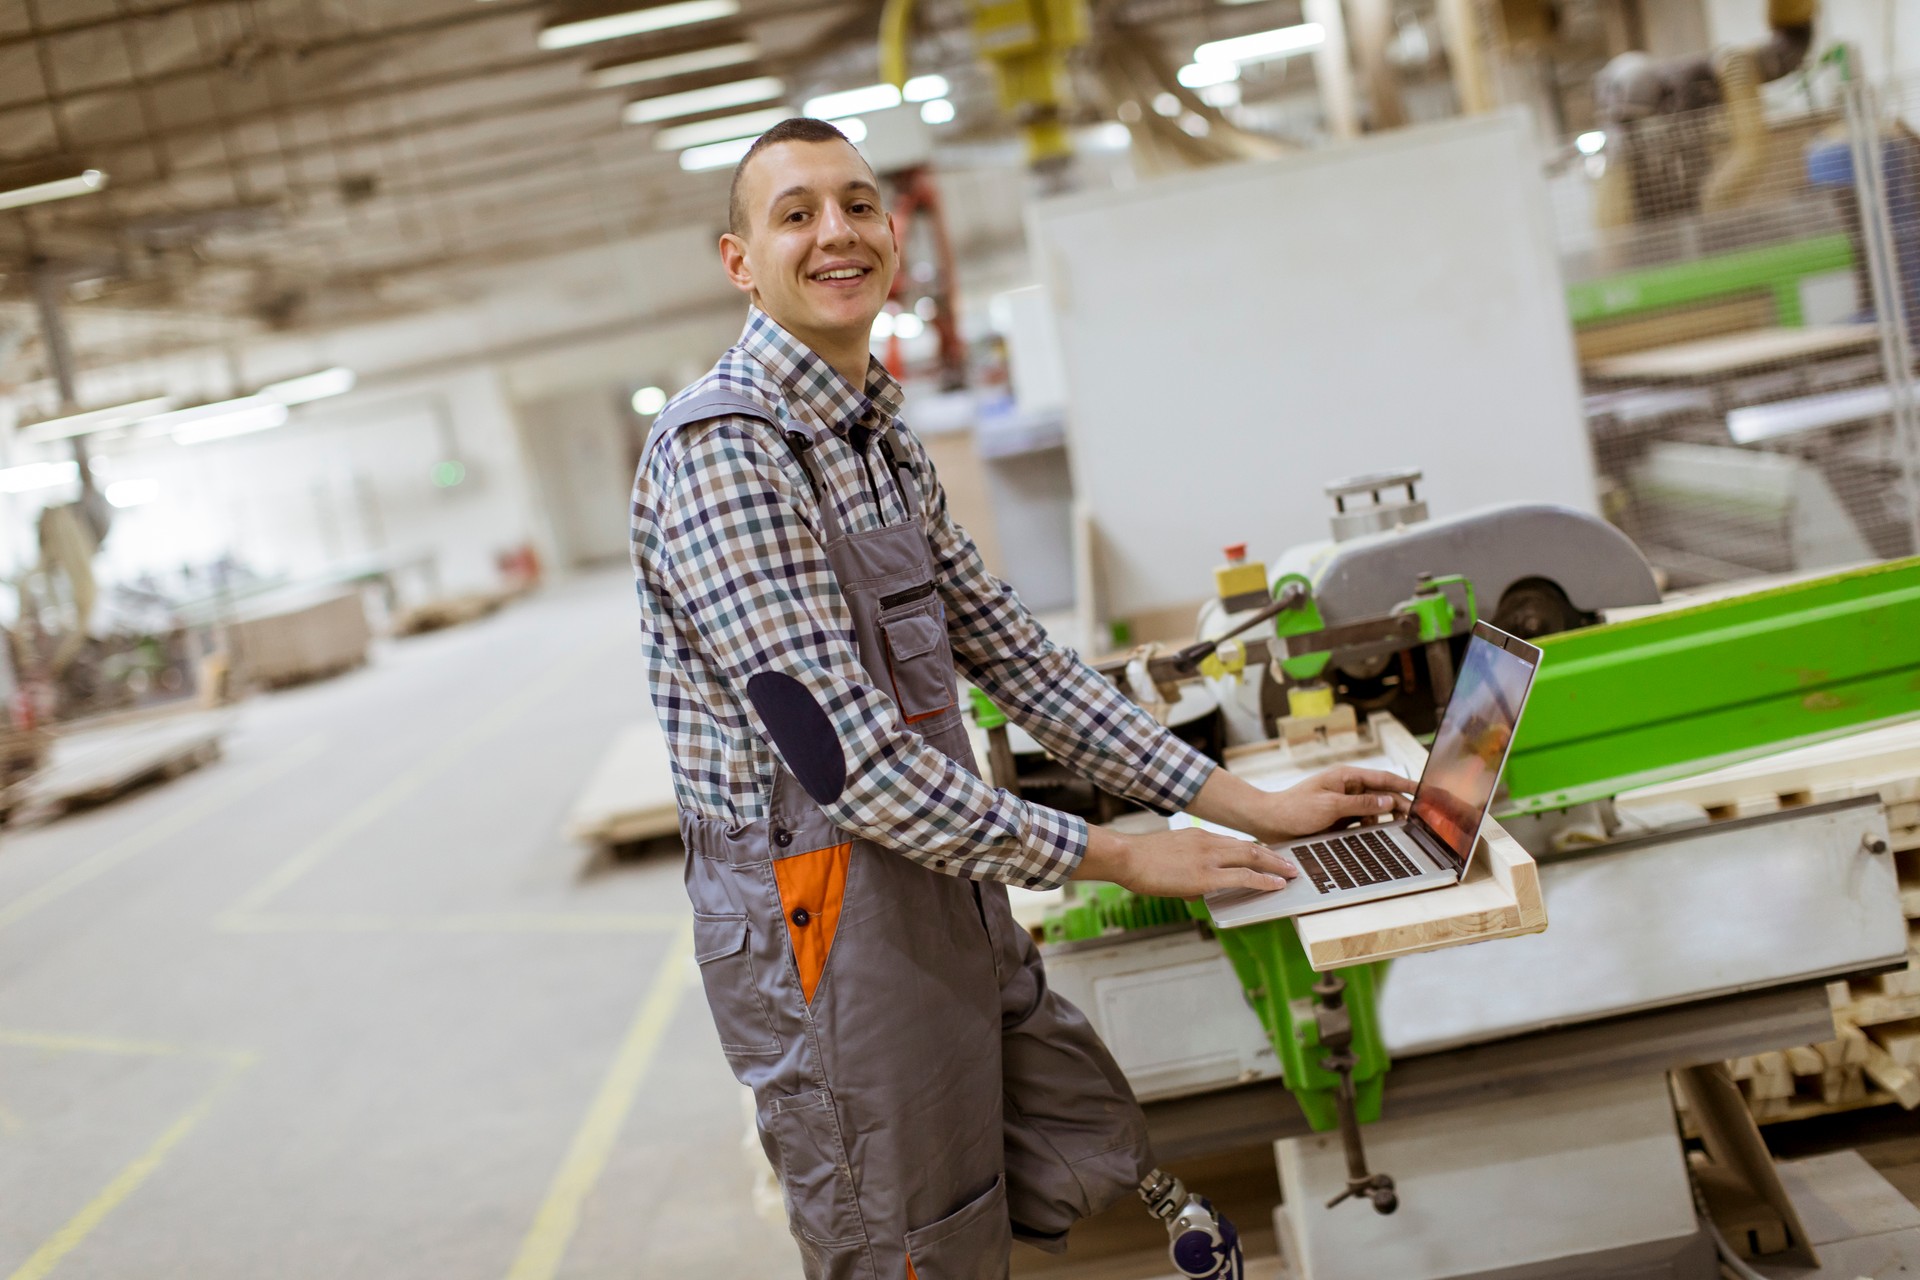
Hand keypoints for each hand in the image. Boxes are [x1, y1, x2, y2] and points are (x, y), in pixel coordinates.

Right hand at [1074, 824, 1298, 899]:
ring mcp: (1208, 858)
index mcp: (1199, 837)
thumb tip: (1194, 893)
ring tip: (1291, 874)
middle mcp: (1208, 843)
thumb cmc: (1140, 860)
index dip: (1256, 850)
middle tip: (1290, 863)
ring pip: (1252, 858)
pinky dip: (1263, 880)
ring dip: (1275, 866)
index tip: (1269, 855)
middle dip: (1273, 856)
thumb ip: (1186, 872)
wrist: (1126, 856)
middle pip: (1250, 847)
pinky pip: (1242, 877)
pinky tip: (1275, 885)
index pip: (1235, 843)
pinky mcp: (1204, 876)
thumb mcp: (1169, 858)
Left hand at [1270, 766, 1415, 838]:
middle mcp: (1347, 788)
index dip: (1405, 785)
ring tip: (1401, 829)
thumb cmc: (1295, 808)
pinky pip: (1362, 822)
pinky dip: (1372, 827)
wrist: (1270, 822)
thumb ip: (1361, 803)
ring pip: (1374, 810)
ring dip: (1386, 818)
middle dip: (1399, 805)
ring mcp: (1344, 804)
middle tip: (1417, 819)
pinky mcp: (1339, 819)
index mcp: (1346, 777)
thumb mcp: (1330, 805)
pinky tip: (1380, 836)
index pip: (1383, 778)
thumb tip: (1389, 800)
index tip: (1425, 791)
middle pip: (1382, 795)